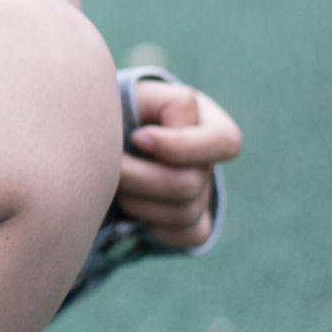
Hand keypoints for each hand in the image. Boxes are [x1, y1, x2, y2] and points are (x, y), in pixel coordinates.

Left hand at [115, 77, 242, 249]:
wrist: (107, 140)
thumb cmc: (121, 110)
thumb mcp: (136, 95)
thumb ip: (151, 104)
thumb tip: (147, 140)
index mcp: (208, 121)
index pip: (224, 141)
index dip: (178, 145)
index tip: (137, 137)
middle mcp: (211, 161)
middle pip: (192, 183)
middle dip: (141, 177)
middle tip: (112, 166)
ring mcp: (206, 195)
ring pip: (184, 213)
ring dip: (138, 201)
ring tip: (114, 184)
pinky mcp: (194, 224)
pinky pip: (186, 236)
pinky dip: (153, 225)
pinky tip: (131, 207)